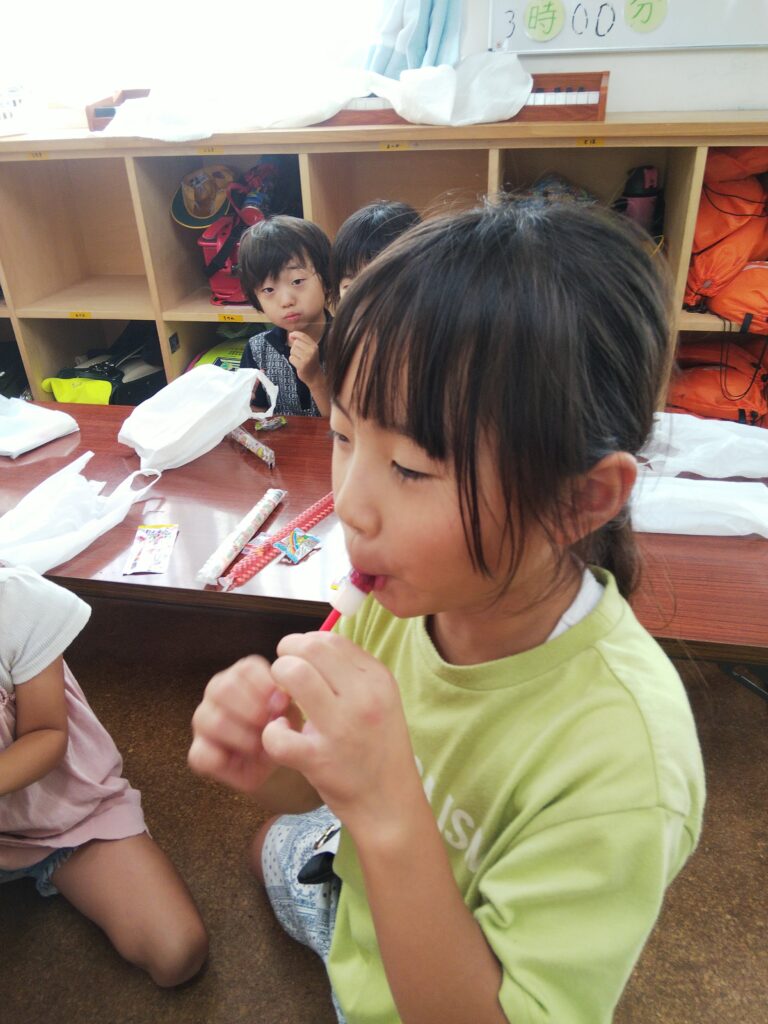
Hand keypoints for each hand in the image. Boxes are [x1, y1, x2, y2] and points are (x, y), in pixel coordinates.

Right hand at [188, 656, 290, 793]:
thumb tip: (279, 700)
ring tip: (260, 746)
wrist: (277, 759)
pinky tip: (240, 760)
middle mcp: (217, 692)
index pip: (246, 668)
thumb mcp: (291, 713)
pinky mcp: (197, 752)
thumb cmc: (284, 728)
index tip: (282, 704)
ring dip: (243, 737)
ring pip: (213, 720)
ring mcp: (203, 720)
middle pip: (223, 689)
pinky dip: (225, 761)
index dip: (266, 687)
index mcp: (242, 676)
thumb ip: (285, 703)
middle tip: (270, 726)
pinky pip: (202, 754)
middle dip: (253, 710)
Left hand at [261, 632, 420, 840]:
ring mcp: (342, 729)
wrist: (390, 803)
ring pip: (293, 675)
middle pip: (310, 648)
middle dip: (286, 656)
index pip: (330, 639)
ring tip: (280, 701)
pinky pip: (277, 732)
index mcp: (378, 680)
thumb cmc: (378, 749)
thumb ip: (351, 673)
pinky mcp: (319, 759)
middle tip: (283, 675)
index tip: (298, 659)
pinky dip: (271, 731)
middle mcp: (363, 698)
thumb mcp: (381, 701)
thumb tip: (310, 647)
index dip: (304, 643)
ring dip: (275, 684)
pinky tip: (280, 735)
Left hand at [287, 331, 321, 386]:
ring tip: (299, 359)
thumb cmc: (310, 362)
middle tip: (299, 355)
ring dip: (293, 355)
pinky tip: (298, 364)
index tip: (291, 335)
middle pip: (296, 343)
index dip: (295, 334)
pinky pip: (291, 358)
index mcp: (314, 346)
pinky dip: (292, 361)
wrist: (315, 376)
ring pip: (292, 350)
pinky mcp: (302, 365)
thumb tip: (291, 335)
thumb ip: (301, 342)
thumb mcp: (310, 350)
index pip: (302, 336)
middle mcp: (312, 351)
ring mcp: (307, 358)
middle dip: (294, 348)